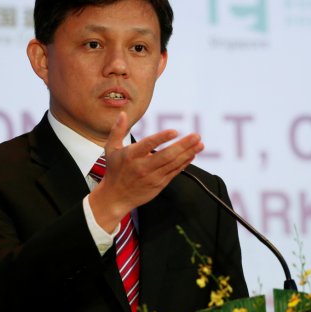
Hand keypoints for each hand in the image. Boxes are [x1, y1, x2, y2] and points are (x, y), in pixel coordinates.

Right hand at [89, 112, 203, 230]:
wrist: (115, 197)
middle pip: (166, 155)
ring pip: (173, 164)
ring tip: (199, 144)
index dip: (162, 138)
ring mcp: (152, 177)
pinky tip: (192, 155)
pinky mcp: (159, 184)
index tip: (175, 131)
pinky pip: (174, 172)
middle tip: (196, 136)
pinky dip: (184, 163)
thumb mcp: (111, 149)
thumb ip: (117, 130)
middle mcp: (142, 166)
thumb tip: (123, 113)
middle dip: (183, 145)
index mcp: (131, 155)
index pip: (148, 144)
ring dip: (188, 153)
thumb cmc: (114, 170)